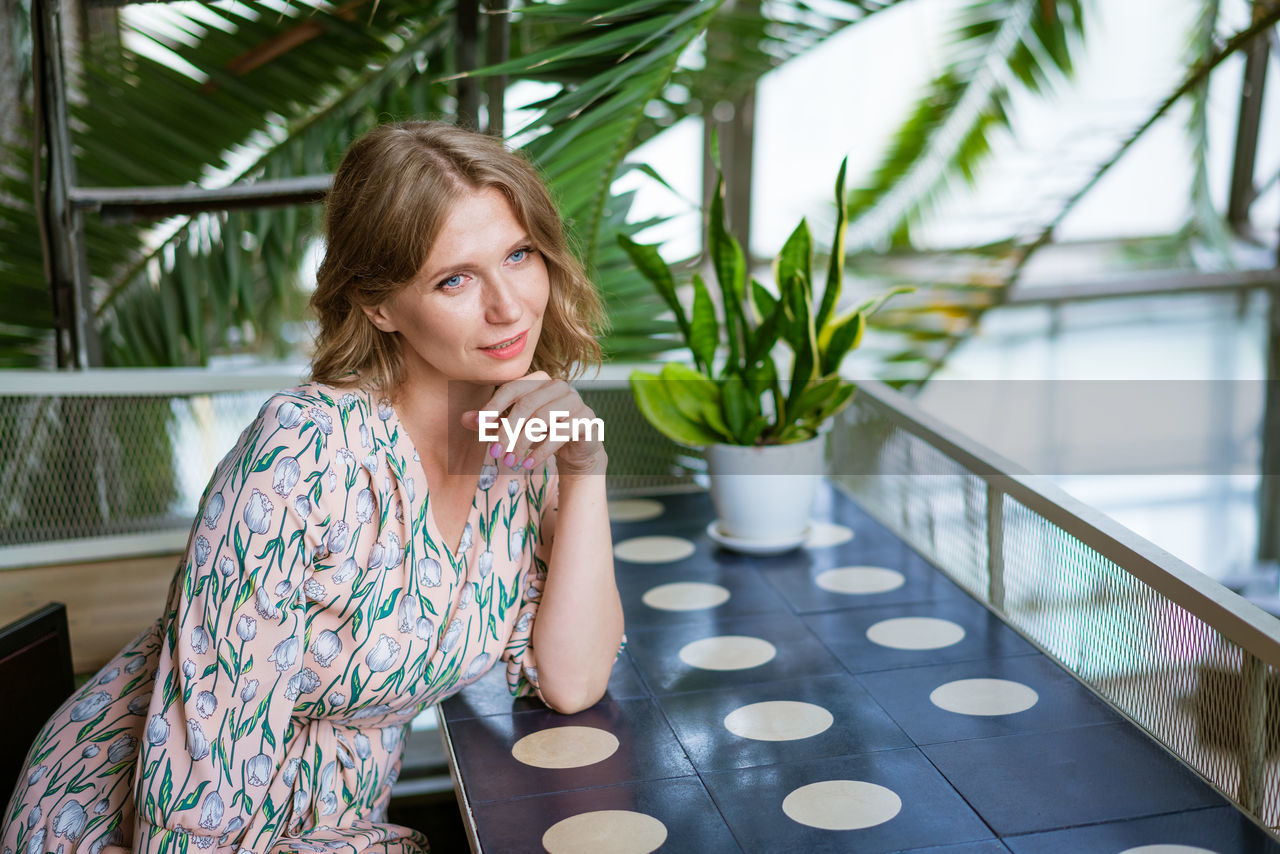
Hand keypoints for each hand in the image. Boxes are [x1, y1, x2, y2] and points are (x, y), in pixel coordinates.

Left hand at [461, 371, 605, 475]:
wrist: (577, 449)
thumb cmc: (542, 433)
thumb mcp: (514, 428)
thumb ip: (491, 422)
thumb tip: (464, 419)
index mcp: (540, 380)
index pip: (512, 388)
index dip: (494, 405)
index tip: (478, 424)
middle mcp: (559, 386)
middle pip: (527, 404)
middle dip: (507, 430)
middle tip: (494, 453)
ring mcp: (575, 401)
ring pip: (543, 418)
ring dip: (523, 442)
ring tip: (510, 462)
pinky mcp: (587, 420)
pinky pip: (561, 433)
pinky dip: (542, 451)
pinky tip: (529, 465)